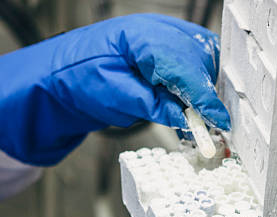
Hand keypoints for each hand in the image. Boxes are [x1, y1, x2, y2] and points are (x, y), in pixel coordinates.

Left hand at [0, 14, 229, 165]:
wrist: (57, 75)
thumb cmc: (78, 80)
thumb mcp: (114, 98)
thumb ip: (152, 105)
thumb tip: (186, 116)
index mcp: (142, 38)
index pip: (185, 67)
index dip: (205, 97)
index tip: (219, 122)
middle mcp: (155, 30)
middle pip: (199, 60)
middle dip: (209, 93)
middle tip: (215, 125)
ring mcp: (160, 35)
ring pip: (199, 58)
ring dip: (205, 88)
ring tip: (205, 118)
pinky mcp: (161, 46)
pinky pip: (190, 60)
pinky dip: (197, 82)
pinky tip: (194, 104)